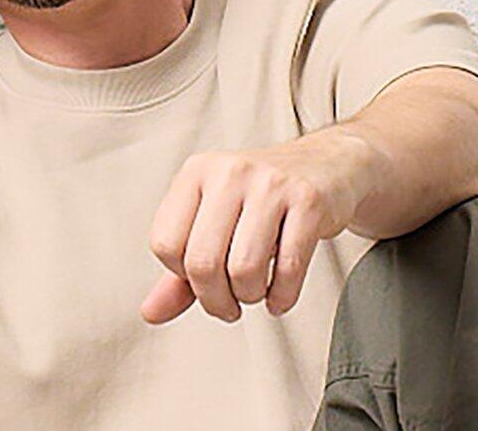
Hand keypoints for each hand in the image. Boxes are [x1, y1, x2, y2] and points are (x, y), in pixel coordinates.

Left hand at [140, 126, 383, 324]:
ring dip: (249, 296)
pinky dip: (282, 296)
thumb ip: (180, 270)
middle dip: (215, 299)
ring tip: (255, 292)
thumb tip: (151, 312)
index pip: (165, 243)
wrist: (327, 166)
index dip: (182, 275)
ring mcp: (271, 183)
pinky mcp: (308, 201)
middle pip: (202, 261)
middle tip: (228, 305)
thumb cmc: (262, 198)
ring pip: (244, 268)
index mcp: (196, 172)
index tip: (201, 280)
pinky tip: (280, 296)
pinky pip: (289, 267)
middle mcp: (229, 172)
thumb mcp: (214, 222)